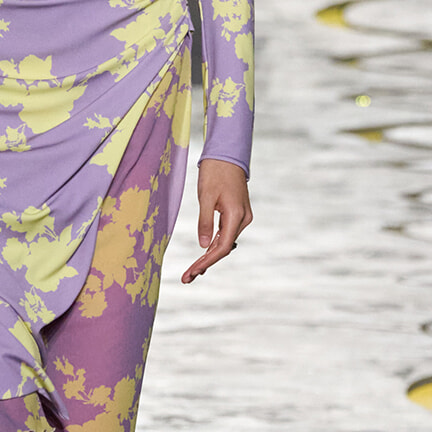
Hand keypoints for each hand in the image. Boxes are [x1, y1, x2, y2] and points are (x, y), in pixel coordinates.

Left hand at [181, 158, 251, 283]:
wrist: (227, 154)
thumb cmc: (215, 172)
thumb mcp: (206, 196)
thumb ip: (205, 222)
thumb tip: (203, 245)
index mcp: (236, 215)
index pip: (222, 247)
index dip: (206, 262)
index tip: (192, 273)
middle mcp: (243, 219)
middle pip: (224, 248)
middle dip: (205, 263)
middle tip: (188, 278)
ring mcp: (242, 217)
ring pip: (226, 242)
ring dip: (209, 256)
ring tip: (193, 271)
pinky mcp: (237, 213)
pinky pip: (226, 234)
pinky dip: (214, 244)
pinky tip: (204, 254)